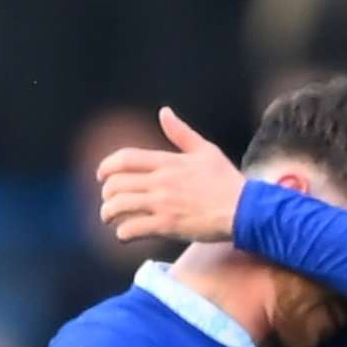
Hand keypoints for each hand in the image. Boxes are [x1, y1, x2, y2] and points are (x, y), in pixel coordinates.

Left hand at [95, 107, 246, 243]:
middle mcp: (161, 181)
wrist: (245, 209)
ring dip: (108, 214)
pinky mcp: (167, 225)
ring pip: (119, 206)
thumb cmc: (226, 181)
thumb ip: (181, 133)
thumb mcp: (205, 150)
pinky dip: (122, 233)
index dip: (106, 167)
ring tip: (110, 219)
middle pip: (116, 183)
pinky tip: (125, 235)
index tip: (101, 176)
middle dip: (106, 193)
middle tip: (108, 201)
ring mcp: (163, 203)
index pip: (124, 159)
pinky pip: (132, 228)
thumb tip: (164, 112)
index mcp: (168, 162)